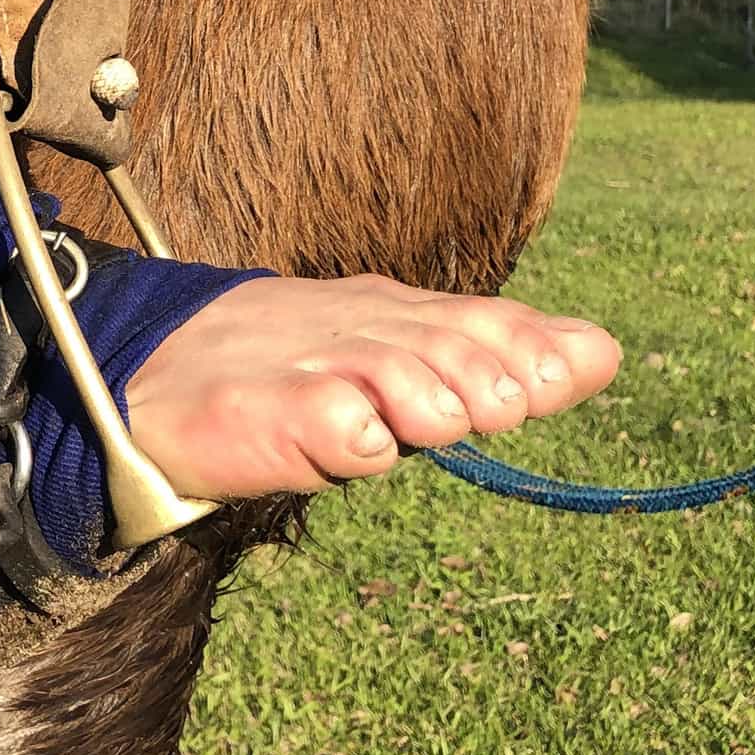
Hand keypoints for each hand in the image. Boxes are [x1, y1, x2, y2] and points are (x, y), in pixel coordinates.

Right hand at [125, 274, 621, 498]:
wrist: (152, 374)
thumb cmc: (289, 372)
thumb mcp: (392, 360)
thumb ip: (491, 356)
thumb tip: (602, 350)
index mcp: (393, 315)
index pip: (484, 320)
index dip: (532, 347)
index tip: (564, 373)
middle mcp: (360, 330)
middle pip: (455, 348)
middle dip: (493, 379)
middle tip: (500, 406)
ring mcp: (313, 366)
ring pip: (406, 378)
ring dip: (437, 402)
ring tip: (432, 420)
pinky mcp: (268, 408)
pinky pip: (334, 422)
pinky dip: (358, 434)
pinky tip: (358, 439)